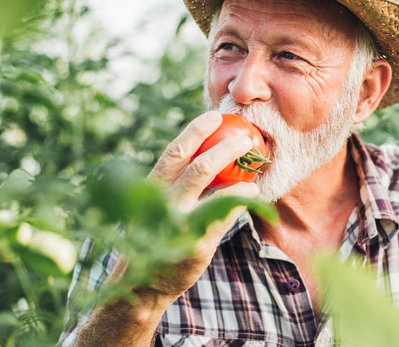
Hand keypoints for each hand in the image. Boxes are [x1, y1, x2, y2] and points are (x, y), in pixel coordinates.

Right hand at [146, 110, 259, 296]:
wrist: (144, 282)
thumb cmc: (156, 234)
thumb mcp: (158, 205)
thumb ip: (176, 182)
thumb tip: (206, 151)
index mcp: (152, 188)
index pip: (174, 152)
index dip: (195, 131)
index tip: (214, 116)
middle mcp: (164, 202)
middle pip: (195, 164)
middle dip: (222, 145)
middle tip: (244, 135)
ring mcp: (179, 222)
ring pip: (210, 185)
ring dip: (234, 165)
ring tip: (253, 157)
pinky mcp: (197, 242)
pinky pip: (224, 212)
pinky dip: (240, 196)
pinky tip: (253, 188)